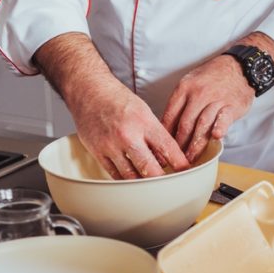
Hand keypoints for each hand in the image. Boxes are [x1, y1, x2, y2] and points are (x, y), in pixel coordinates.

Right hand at [72, 83, 190, 178]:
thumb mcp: (144, 111)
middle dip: (162, 178)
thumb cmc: (117, 99)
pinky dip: (126, 179)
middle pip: (150, 169)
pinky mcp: (97, 152)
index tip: (184, 171)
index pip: (168, 148)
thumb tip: (167, 157)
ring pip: (132, 176)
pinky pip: (115, 175)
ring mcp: (111, 145)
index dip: (180, 163)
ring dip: (143, 181)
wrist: (89, 91)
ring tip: (150, 180)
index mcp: (144, 122)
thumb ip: (155, 134)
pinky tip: (132, 177)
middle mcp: (128, 135)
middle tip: (168, 181)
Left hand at [161, 55, 254, 161]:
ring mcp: (215, 99)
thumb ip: (180, 104)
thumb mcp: (191, 83)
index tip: (162, 149)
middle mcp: (198, 94)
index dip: (165, 135)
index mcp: (184, 89)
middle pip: (185, 124)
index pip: (170, 116)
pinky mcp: (231, 105)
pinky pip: (223, 118)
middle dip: (179, 145)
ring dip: (195, 144)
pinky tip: (216, 137)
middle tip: (175, 160)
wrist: (239, 67)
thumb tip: (167, 127)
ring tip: (190, 159)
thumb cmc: (212, 77)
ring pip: (202, 125)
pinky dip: (219, 127)